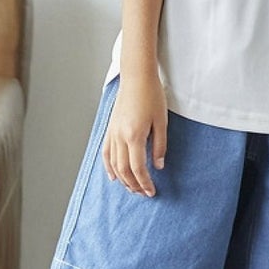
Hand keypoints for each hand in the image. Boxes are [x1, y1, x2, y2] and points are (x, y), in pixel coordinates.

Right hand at [102, 75, 167, 197]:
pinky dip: (109, 166)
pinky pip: (106, 152)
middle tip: (143, 193)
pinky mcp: (110, 129)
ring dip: (123, 179)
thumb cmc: (151, 95)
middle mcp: (120, 137)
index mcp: (134, 136)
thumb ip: (159, 146)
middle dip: (134, 185)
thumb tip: (158, 166)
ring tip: (132, 188)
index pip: (138, 168)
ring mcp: (113, 133)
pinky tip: (114, 176)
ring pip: (114, 164)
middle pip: (124, 170)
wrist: (136, 75)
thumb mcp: (161, 122)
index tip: (152, 192)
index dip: (145, 183)